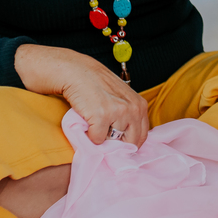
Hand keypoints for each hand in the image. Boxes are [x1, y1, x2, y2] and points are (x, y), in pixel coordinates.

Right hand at [15, 43, 149, 146]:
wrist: (75, 71)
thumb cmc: (96, 86)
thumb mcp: (121, 98)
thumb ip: (128, 115)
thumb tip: (128, 142)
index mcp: (141, 105)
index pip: (142, 136)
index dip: (129, 144)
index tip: (117, 145)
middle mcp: (133, 109)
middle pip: (131, 142)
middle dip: (117, 145)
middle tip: (104, 138)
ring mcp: (119, 112)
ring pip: (113, 142)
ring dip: (102, 139)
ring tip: (94, 125)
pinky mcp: (101, 116)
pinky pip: (97, 140)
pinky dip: (89, 137)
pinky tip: (85, 123)